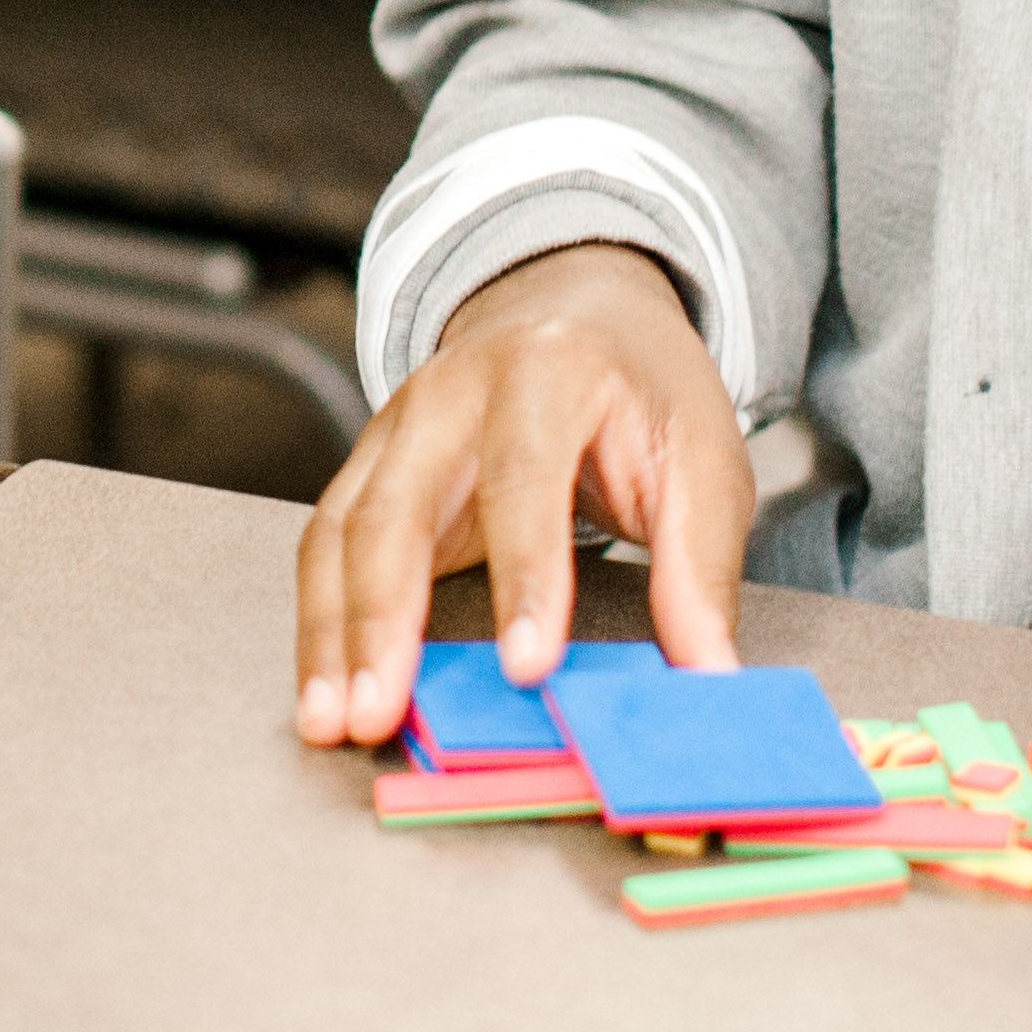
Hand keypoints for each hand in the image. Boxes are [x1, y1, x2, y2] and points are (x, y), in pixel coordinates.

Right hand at [295, 243, 752, 750]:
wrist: (576, 311)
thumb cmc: (641, 391)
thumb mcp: (703, 458)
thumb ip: (701, 566)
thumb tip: (711, 676)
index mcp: (547, 371)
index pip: (525, 478)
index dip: (525, 575)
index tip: (528, 667)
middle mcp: (450, 392)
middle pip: (398, 506)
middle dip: (382, 617)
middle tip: (378, 711)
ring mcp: (395, 427)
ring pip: (341, 531)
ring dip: (330, 634)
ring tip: (331, 720)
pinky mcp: (369, 470)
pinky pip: (327, 548)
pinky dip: (320, 624)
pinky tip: (325, 690)